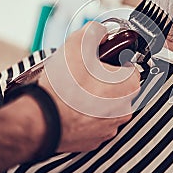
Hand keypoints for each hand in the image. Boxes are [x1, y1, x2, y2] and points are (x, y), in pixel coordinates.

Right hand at [38, 22, 140, 151]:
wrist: (42, 120)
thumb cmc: (63, 87)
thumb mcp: (77, 44)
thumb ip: (95, 31)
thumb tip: (100, 32)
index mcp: (128, 86)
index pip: (130, 67)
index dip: (113, 61)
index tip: (100, 62)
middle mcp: (124, 110)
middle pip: (118, 87)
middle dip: (104, 80)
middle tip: (84, 75)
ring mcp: (110, 127)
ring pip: (106, 106)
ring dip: (95, 98)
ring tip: (75, 91)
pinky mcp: (95, 140)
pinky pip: (94, 122)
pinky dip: (86, 115)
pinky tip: (71, 107)